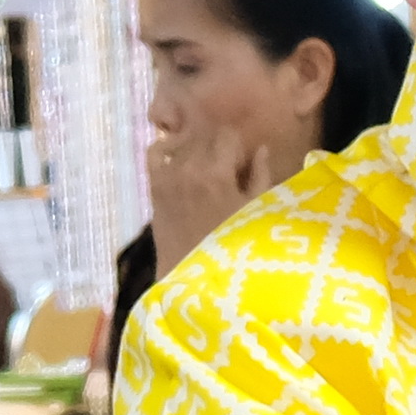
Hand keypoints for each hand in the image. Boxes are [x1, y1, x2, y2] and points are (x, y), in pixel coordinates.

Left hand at [148, 122, 282, 270]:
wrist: (195, 279)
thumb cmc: (233, 248)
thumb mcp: (256, 212)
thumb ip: (260, 176)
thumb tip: (261, 149)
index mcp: (217, 172)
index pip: (227, 135)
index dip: (238, 147)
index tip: (243, 164)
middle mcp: (188, 167)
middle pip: (204, 135)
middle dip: (218, 145)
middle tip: (227, 167)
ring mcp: (167, 176)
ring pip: (182, 142)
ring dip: (195, 148)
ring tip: (205, 167)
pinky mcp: (154, 187)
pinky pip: (154, 152)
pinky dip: (166, 149)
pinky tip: (179, 159)